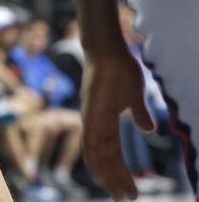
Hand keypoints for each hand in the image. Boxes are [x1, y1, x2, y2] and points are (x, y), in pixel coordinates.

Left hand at [81, 49, 153, 199]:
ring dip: (108, 176)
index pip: (112, 152)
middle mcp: (94, 123)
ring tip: (121, 194)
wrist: (108, 50)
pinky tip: (101, 176)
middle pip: (104, 158)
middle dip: (115, 179)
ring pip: (97, 155)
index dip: (120, 170)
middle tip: (126, 198)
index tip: (130, 187)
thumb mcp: (134, 97)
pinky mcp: (90, 113)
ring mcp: (91, 119)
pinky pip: (91, 141)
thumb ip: (139, 114)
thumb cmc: (120, 70)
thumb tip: (146, 129)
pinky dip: (95, 160)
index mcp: (104, 121)